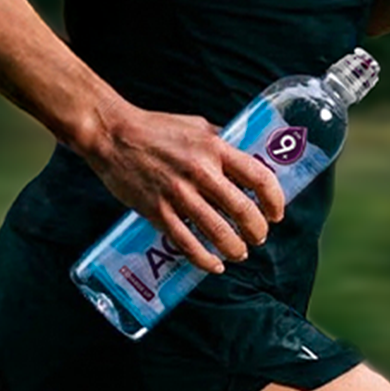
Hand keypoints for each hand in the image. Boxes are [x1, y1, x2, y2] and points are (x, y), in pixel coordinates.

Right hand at [81, 99, 285, 273]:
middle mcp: (201, 171)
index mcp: (214, 147)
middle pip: (243, 211)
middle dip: (258, 231)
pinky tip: (214, 264)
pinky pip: (188, 244)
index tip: (276, 213)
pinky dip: (206, 260)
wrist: (113, 135)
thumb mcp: (196, 126)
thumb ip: (220, 143)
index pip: (259, 177)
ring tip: (239, 252)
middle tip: (259, 237)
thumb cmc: (156, 127)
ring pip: (219, 233)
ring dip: (236, 249)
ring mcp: (179, 194)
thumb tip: (245, 158)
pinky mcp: (158, 212)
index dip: (274, 200)